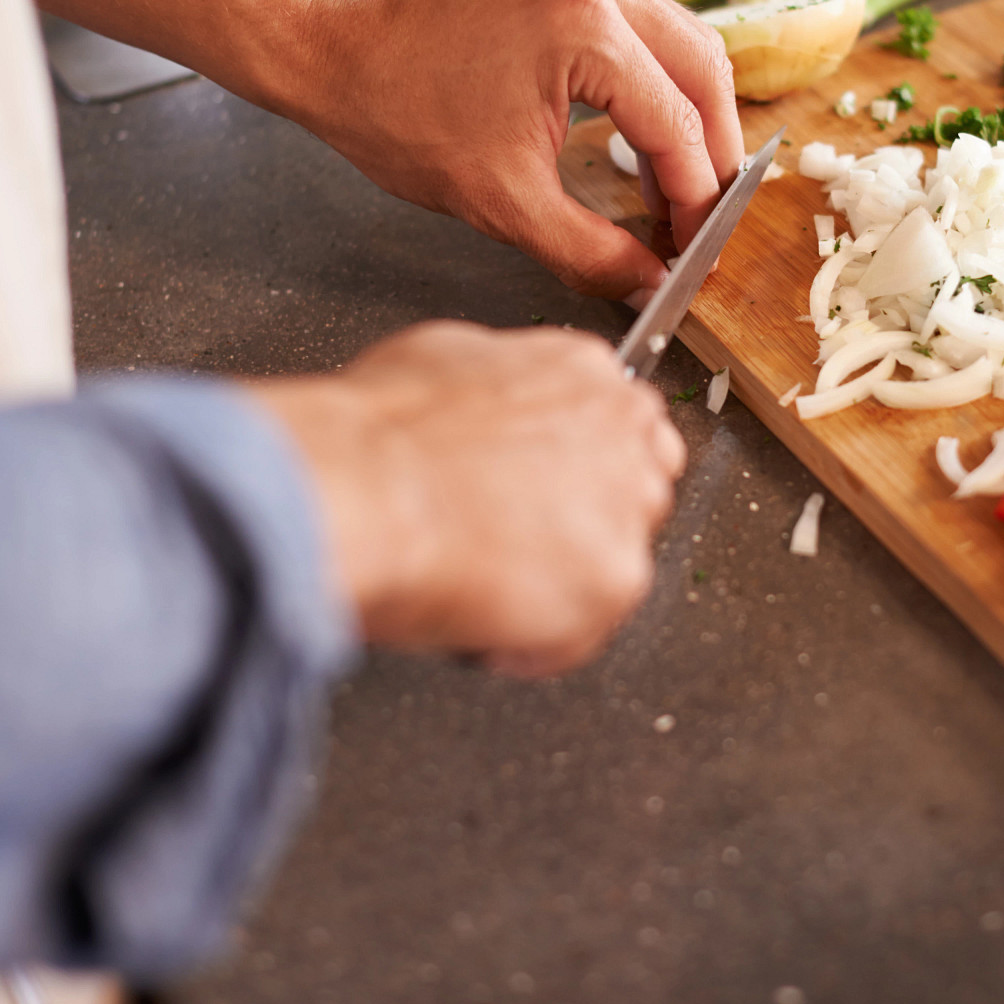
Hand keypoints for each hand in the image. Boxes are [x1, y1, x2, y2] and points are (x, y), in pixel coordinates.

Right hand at [244, 321, 682, 675]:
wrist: (366, 488)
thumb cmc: (380, 433)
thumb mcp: (440, 358)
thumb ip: (496, 383)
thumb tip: (483, 406)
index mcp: (583, 372)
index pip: (622, 425)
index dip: (579, 469)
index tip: (546, 492)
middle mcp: (623, 433)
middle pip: (637, 491)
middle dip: (584, 524)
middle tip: (515, 545)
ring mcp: (626, 508)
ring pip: (613, 565)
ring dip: (560, 584)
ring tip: (486, 587)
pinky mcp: (615, 580)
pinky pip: (581, 633)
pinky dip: (533, 645)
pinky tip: (481, 624)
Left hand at [283, 0, 742, 301]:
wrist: (331, 45)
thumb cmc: (394, 106)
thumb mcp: (501, 200)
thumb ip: (589, 251)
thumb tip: (645, 282)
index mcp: (588, 31)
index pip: (680, 129)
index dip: (696, 202)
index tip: (695, 251)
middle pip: (706, 74)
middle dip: (714, 156)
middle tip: (701, 222)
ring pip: (686, 46)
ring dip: (692, 120)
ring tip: (675, 190)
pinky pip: (648, 31)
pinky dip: (660, 87)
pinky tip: (644, 139)